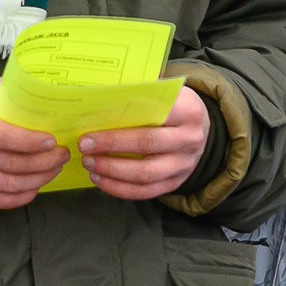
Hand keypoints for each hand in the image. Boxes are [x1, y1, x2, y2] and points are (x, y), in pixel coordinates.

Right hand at [0, 78, 65, 207]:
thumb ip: (9, 91)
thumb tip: (46, 92)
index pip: (1, 136)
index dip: (30, 141)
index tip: (52, 140)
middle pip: (10, 164)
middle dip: (44, 162)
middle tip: (63, 154)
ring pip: (8, 185)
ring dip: (39, 179)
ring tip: (55, 168)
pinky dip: (22, 196)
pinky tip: (36, 185)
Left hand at [77, 87, 210, 201]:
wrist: (200, 128)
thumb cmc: (172, 106)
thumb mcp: (164, 93)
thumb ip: (138, 97)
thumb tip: (97, 105)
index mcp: (187, 111)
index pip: (152, 116)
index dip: (120, 125)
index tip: (91, 130)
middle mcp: (190, 139)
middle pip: (147, 145)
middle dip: (111, 147)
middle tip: (85, 147)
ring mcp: (184, 164)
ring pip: (145, 174)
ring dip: (113, 171)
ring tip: (89, 164)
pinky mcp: (176, 182)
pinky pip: (146, 191)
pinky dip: (120, 189)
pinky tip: (100, 180)